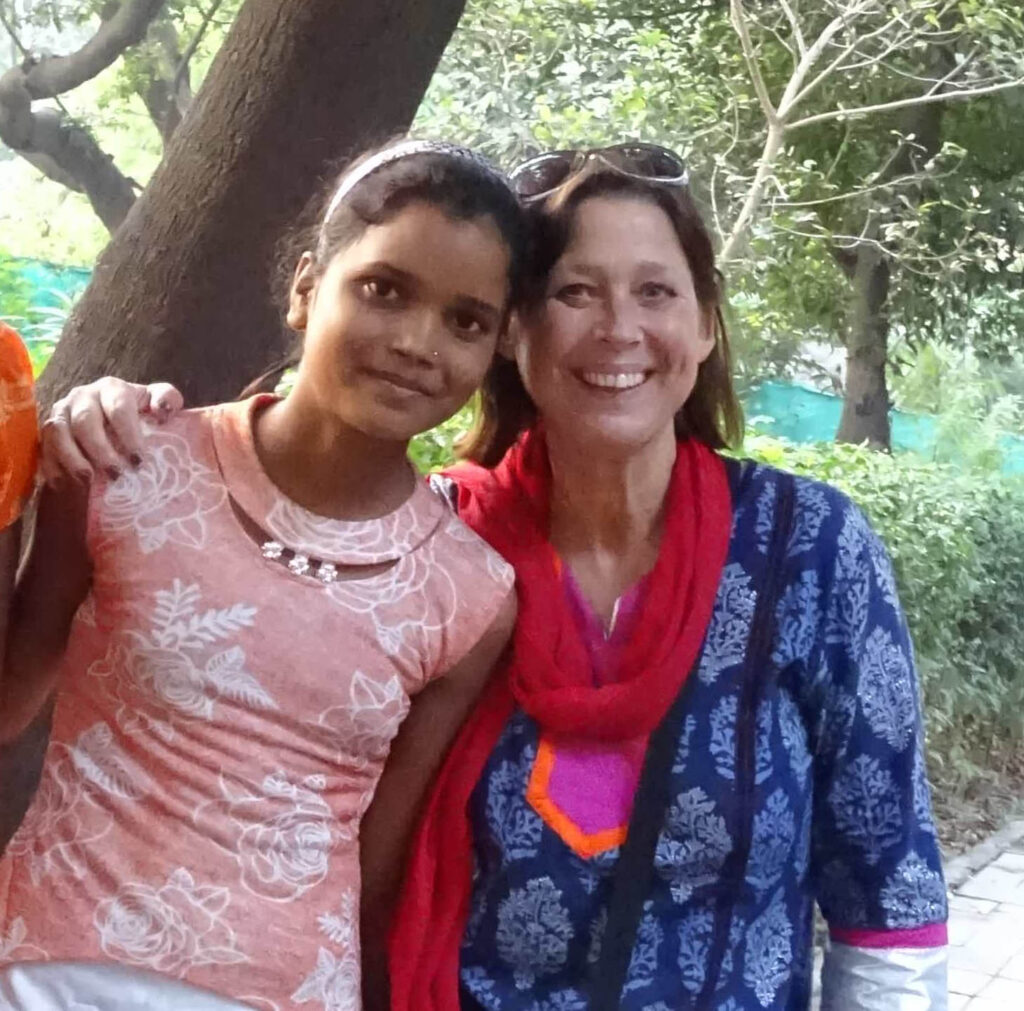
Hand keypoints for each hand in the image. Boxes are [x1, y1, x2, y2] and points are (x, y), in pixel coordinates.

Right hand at [40, 379, 183, 485]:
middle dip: (100, 451)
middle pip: (85, 421)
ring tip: (88, 480)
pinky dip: (52, 466)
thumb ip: (167, 399)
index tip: (139, 461)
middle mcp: (83, 396)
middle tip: (116, 475)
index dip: (128, 435)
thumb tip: (163, 410)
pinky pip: (42, 446)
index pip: (118, 408)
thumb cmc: (139, 411)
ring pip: (57, 432)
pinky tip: (65, 484)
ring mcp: (61, 411)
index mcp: (112, 388)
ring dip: (72, 458)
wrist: (111, 414)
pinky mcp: (47, 430)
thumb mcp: (158, 400)